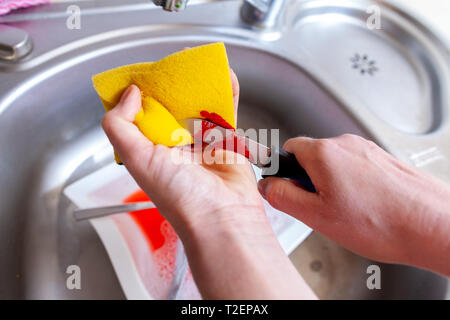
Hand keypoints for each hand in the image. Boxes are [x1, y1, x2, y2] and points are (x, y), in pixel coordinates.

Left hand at [101, 70, 316, 298]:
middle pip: (172, 109)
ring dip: (200, 87)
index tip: (144, 76)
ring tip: (199, 66)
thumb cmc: (181, 198)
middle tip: (175, 66)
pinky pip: (226, 113)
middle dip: (173, 87)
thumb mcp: (138, 159)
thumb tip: (128, 95)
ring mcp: (202, 145)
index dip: (140, 95)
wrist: (222, 218)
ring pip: (199, 108)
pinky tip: (225, 78)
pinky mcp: (227, 143)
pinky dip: (227, 95)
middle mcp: (175, 149)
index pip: (140, 117)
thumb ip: (121, 125)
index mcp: (150, 153)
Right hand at [258, 135, 449, 275]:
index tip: (281, 184)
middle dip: (307, 180)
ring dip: (330, 184)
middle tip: (318, 207)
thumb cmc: (382, 222)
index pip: (287, 149)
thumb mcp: (316, 215)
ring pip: (334, 164)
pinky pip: (355, 168)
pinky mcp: (383, 160)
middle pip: (311, 156)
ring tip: (345, 211)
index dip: (281, 170)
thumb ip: (283, 196)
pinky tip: (363, 207)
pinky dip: (351, 184)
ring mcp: (368, 150)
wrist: (432, 226)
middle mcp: (346, 144)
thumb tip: (268, 186)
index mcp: (324, 152)